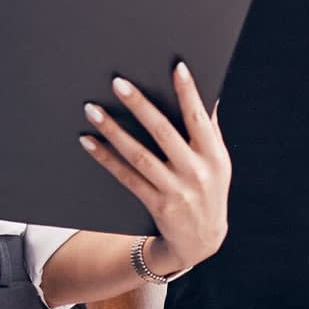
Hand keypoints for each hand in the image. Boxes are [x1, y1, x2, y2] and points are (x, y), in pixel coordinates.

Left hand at [80, 63, 230, 274]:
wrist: (201, 241)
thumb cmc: (209, 188)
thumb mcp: (218, 161)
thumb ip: (210, 129)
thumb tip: (207, 92)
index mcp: (214, 155)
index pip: (199, 118)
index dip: (189, 92)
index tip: (176, 66)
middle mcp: (195, 172)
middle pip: (163, 132)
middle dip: (140, 105)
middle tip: (118, 83)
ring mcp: (175, 190)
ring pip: (139, 155)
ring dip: (113, 131)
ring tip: (92, 110)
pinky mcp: (156, 204)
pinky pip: (126, 177)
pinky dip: (106, 159)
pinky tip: (90, 142)